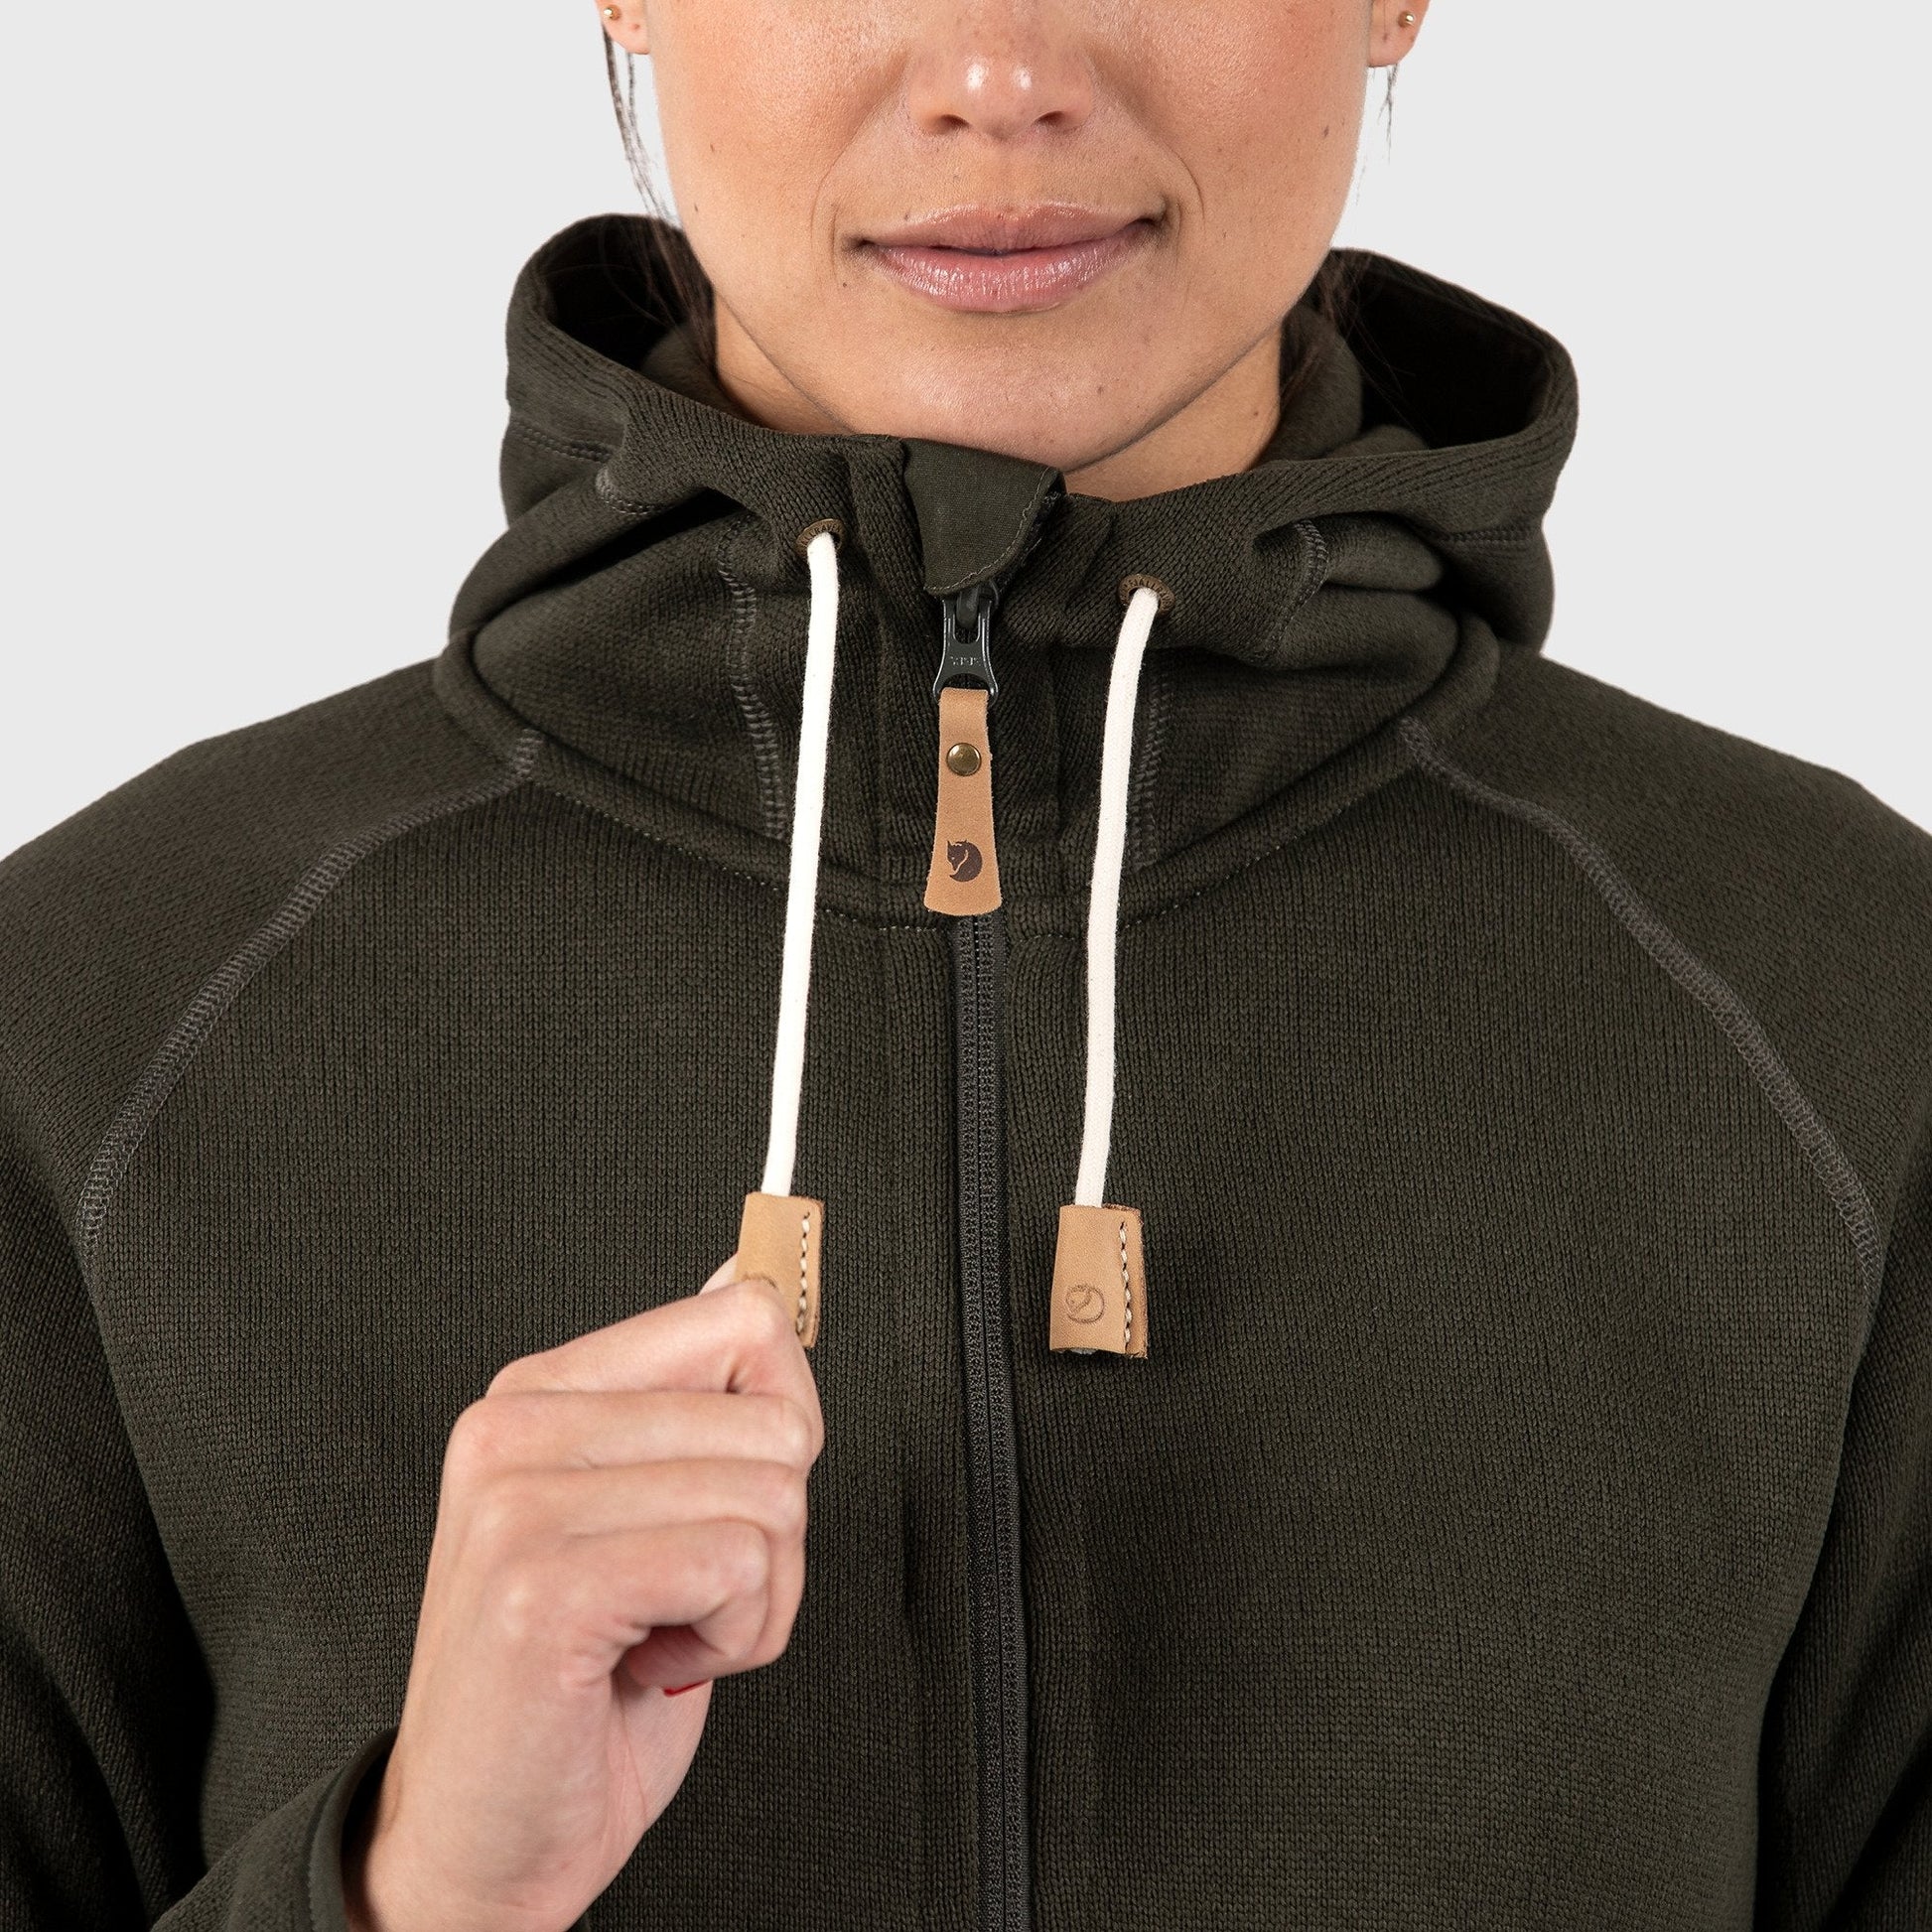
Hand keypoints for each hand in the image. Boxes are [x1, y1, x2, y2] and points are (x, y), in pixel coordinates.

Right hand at [341, 1256, 823, 1931]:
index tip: (723, 1494)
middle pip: (775, 1418)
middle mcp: (517, 1426)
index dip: (780, 1424)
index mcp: (541, 1390)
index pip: (740, 1317)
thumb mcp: (643, 1514)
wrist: (482, 1841)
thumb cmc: (573, 1685)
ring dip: (755, 1598)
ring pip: (770, 1496)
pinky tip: (652, 1662)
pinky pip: (741, 1565)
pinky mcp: (541, 1581)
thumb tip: (743, 1286)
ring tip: (661, 1631)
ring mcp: (519, 1500)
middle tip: (681, 1594)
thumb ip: (687, 1401)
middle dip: (771, 1534)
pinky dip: (736, 1638)